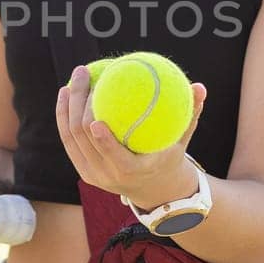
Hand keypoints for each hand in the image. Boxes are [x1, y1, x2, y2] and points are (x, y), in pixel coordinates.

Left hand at [56, 64, 207, 209]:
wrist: (152, 190)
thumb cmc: (168, 157)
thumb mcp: (182, 141)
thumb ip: (191, 115)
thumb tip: (200, 87)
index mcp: (131, 171)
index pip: (114, 157)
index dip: (103, 140)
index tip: (97, 117)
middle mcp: (107, 175)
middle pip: (84, 138)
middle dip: (80, 103)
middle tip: (84, 73)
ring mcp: (91, 174)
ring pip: (71, 137)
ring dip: (68, 106)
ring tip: (72, 79)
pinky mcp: (81, 169)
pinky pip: (68, 140)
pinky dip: (63, 116)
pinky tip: (64, 93)